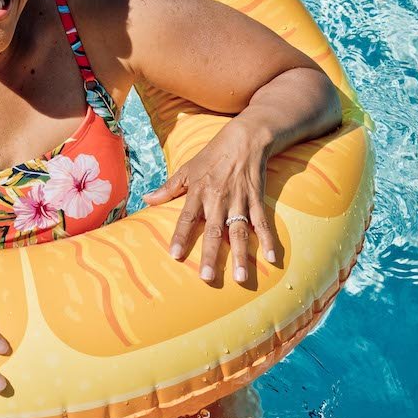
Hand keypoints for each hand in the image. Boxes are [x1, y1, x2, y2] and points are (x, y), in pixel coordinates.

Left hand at [144, 118, 280, 284]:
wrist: (244, 138)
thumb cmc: (212, 154)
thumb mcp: (187, 168)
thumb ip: (168, 188)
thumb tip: (146, 200)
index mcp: (199, 191)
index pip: (187, 218)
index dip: (180, 236)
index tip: (175, 256)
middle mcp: (219, 198)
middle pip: (214, 231)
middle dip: (211, 255)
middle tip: (208, 278)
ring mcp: (239, 200)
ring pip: (240, 232)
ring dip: (241, 256)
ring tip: (241, 278)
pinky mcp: (256, 199)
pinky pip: (262, 223)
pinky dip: (267, 240)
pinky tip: (271, 259)